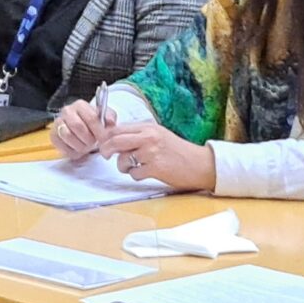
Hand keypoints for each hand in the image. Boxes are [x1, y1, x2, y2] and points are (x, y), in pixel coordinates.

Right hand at [51, 95, 115, 160]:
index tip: (104, 139)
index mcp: (80, 105)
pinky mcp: (53, 135)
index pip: (91, 118)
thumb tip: (110, 121)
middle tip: (94, 143)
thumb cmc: (93, 125)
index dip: (99, 131)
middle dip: (89, 139)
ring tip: (86, 146)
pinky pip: (62, 146)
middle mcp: (67, 111)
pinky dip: (72, 151)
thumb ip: (109, 117)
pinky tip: (77, 148)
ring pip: (68, 136)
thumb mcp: (104, 118)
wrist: (81, 132)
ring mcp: (58, 123)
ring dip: (80, 145)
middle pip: (78, 127)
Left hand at [100, 119, 215, 192]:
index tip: (103, 143)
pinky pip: (134, 173)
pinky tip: (146, 173)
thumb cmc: (178, 151)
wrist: (200, 164)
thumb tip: (115, 138)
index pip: (118, 129)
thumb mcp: (159, 134)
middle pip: (115, 141)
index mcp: (148, 127)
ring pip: (122, 159)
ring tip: (134, 166)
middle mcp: (148, 137)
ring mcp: (151, 153)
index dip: (106, 137)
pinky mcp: (155, 168)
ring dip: (124, 166)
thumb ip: (139, 134)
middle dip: (106, 149)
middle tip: (105, 155)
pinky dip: (136, 175)